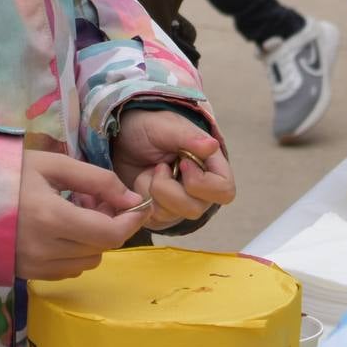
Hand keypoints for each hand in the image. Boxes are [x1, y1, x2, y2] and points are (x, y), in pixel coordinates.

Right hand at [16, 151, 144, 280]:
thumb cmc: (9, 173)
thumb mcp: (54, 165)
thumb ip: (97, 180)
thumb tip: (131, 199)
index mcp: (51, 218)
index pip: (109, 234)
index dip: (131, 222)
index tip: (138, 205)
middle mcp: (44, 249)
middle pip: (101, 248)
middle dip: (110, 225)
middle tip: (98, 201)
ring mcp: (34, 266)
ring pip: (88, 262)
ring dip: (93, 240)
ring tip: (75, 213)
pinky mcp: (28, 274)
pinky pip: (68, 270)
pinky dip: (75, 252)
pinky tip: (61, 230)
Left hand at [111, 108, 234, 229]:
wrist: (122, 138)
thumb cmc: (149, 127)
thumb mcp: (165, 126)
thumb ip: (188, 137)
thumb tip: (213, 145)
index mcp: (210, 166)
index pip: (224, 190)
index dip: (202, 183)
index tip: (182, 163)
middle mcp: (200, 190)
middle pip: (196, 209)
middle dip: (168, 190)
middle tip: (158, 167)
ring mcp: (180, 203)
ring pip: (171, 216)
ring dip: (153, 192)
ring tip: (148, 171)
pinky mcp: (161, 212)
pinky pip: (154, 219)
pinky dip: (143, 200)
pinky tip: (142, 182)